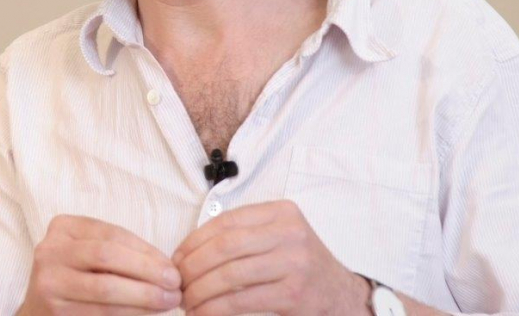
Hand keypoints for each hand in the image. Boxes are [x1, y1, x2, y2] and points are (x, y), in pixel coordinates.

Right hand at [18, 214, 182, 314]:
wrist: (39, 312)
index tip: (171, 265)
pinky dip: (130, 312)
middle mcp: (50, 250)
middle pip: (107, 255)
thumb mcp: (90, 255)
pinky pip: (101, 311)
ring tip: (168, 300)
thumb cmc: (75, 280)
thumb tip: (166, 266)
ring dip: (144, 295)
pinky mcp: (55, 310)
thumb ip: (120, 253)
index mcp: (63, 227)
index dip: (146, 250)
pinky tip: (148, 313)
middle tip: (174, 283)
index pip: (112, 234)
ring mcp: (48, 281)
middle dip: (147, 270)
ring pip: (105, 286)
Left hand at [172, 200, 368, 315]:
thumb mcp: (279, 238)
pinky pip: (242, 300)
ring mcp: (294, 262)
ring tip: (187, 302)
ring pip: (230, 274)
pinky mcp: (294, 294)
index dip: (194, 240)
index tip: (177, 259)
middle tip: (177, 284)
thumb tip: (188, 251)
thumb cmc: (300, 267)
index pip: (226, 221)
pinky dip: (216, 309)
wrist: (342, 296)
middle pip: (225, 246)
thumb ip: (244, 235)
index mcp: (282, 212)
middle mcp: (290, 232)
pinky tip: (204, 314)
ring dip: (200, 291)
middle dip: (193, 266)